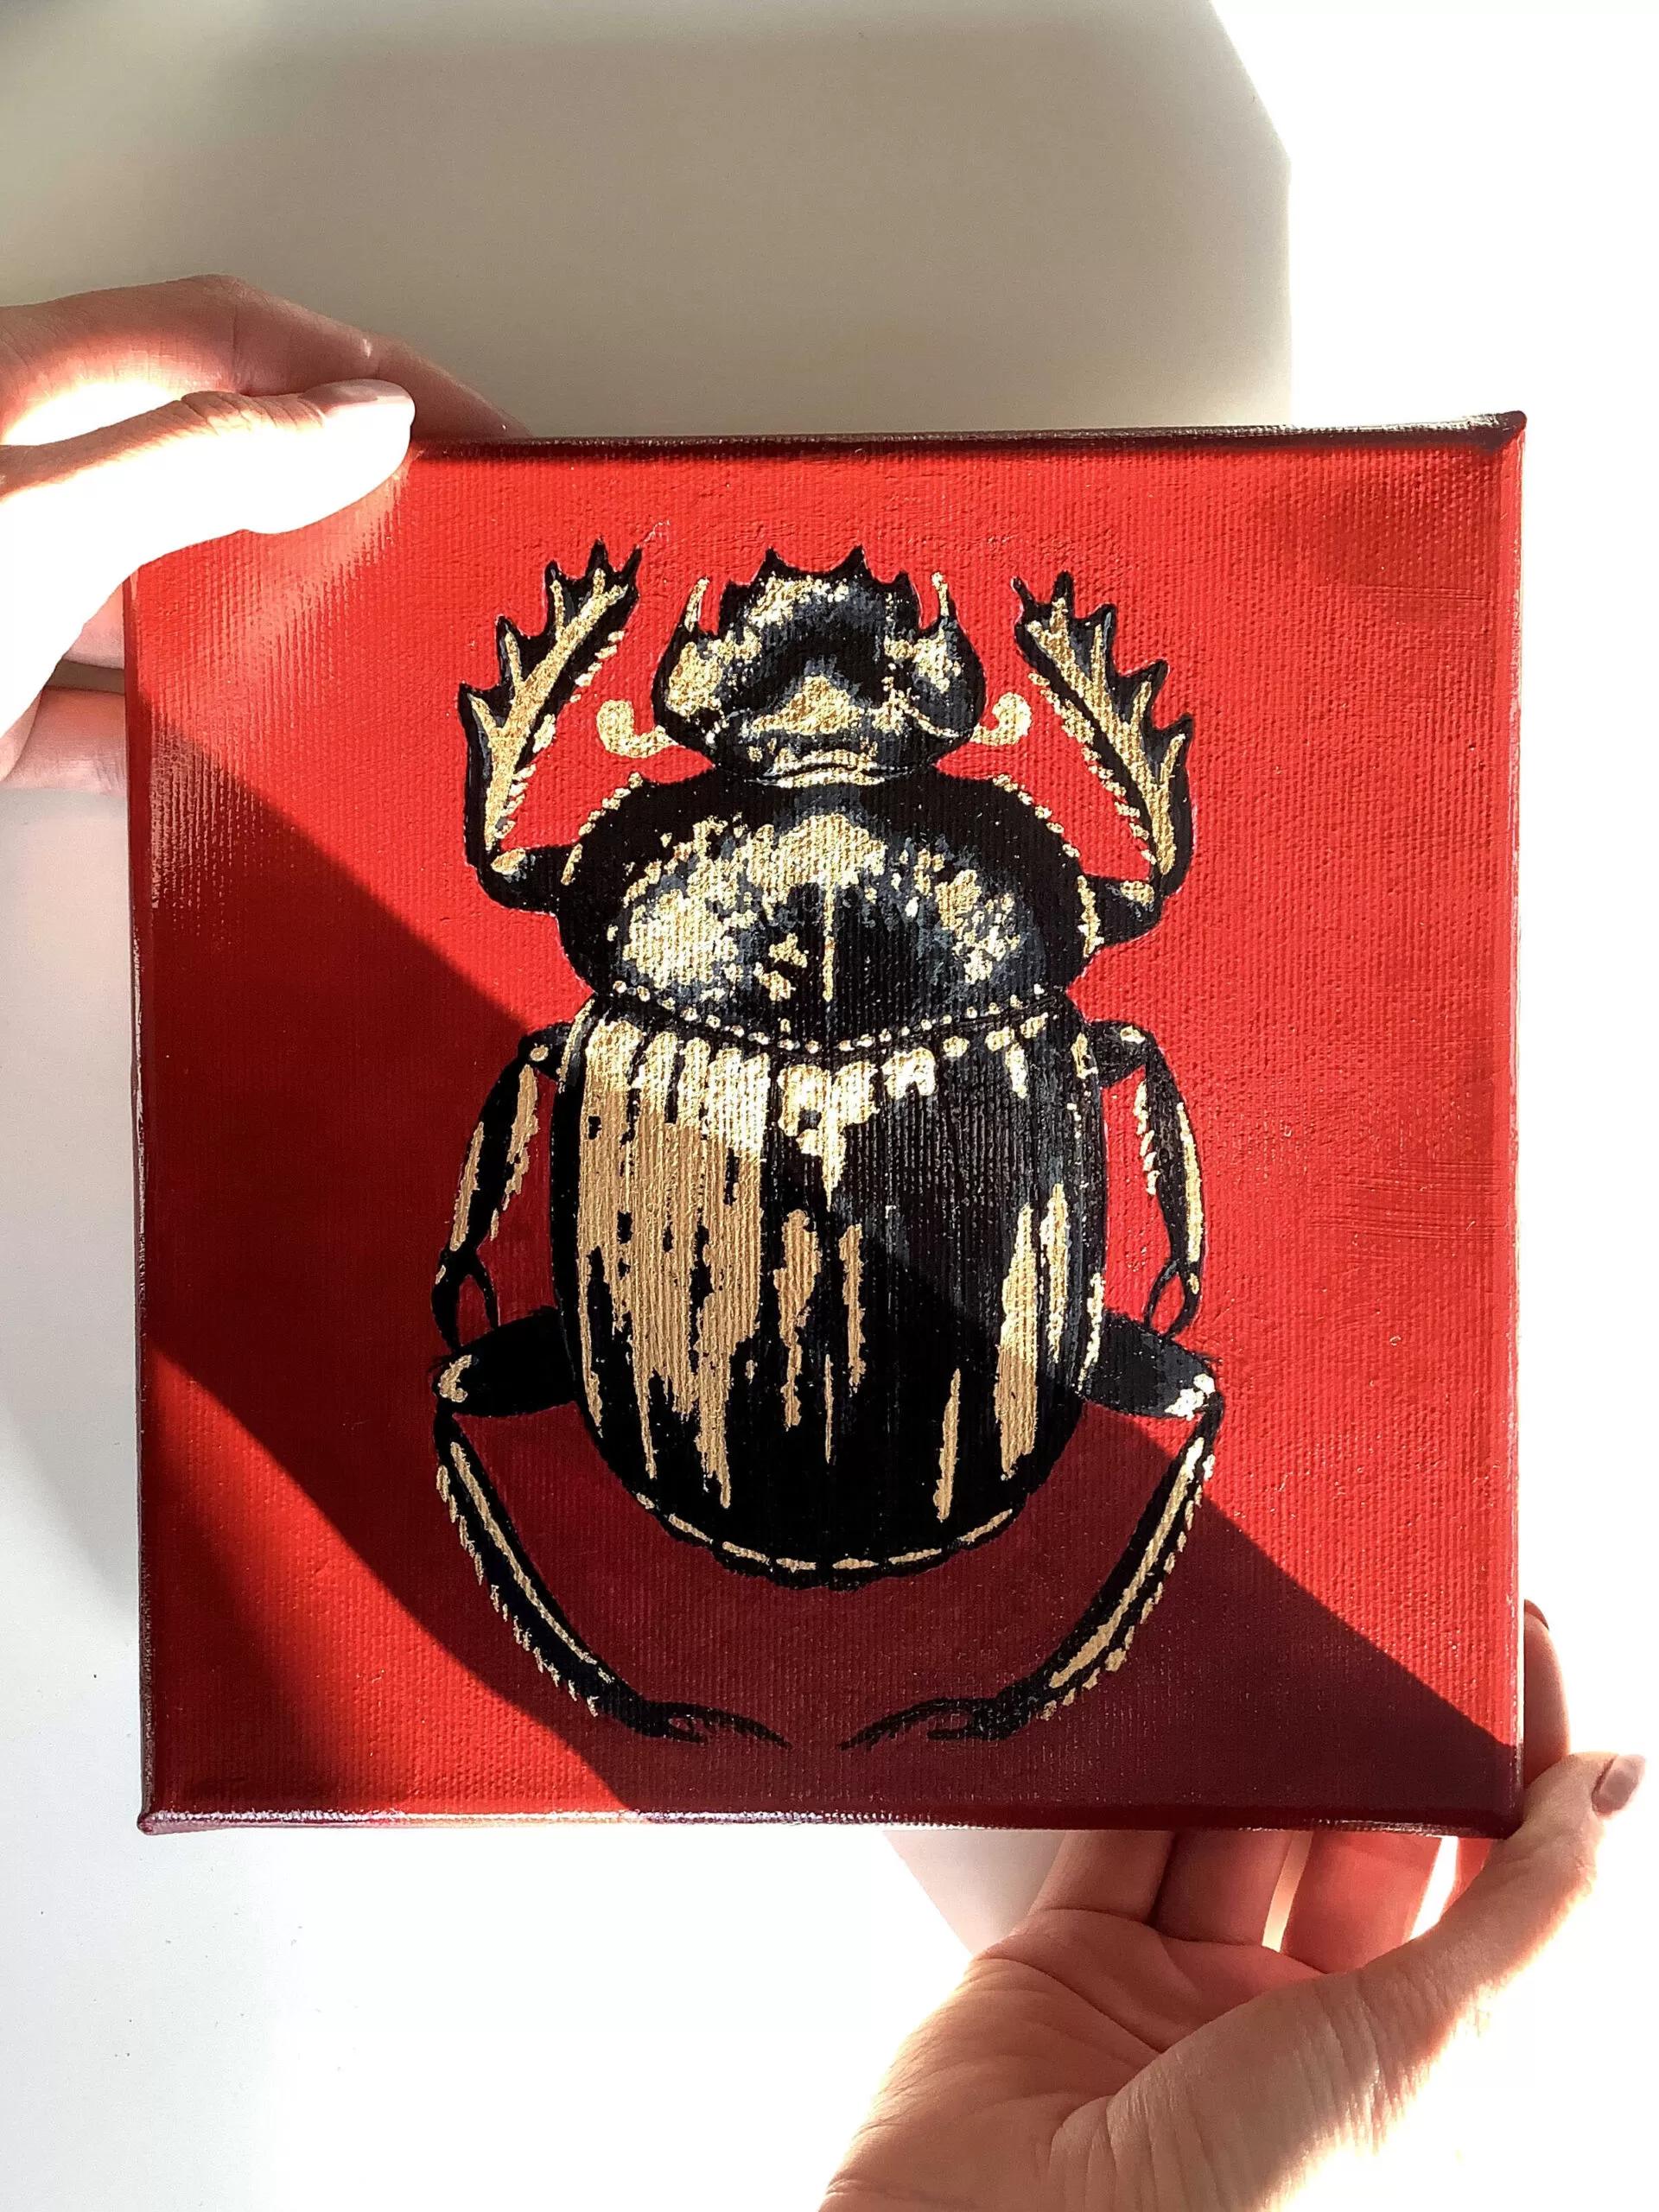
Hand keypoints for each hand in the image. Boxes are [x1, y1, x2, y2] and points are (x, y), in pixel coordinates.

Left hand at [0, 274, 518, 790]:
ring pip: (160, 594)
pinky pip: (104, 719)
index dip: (371, 373)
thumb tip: (366, 419)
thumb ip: (209, 459)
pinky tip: (228, 771)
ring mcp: (2, 590)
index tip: (483, 439)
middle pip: (210, 461)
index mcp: (37, 390)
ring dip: (258, 625)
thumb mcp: (55, 514)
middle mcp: (22, 478)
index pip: (240, 341)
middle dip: (334, 495)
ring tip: (359, 655)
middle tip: (440, 542)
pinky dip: (174, 744)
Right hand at [823, 1608, 1641, 2208]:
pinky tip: (1162, 1695)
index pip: (1490, 1890)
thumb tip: (1614, 1790)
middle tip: (1390, 1624)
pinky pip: (1113, 1832)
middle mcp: (1300, 2032)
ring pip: (1233, 1822)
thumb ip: (1526, 1914)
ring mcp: (1178, 1995)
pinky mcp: (1065, 1962)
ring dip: (1254, 1739)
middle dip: (1379, 1738)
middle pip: (1358, 1842)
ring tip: (1280, 1641)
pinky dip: (1132, 1761)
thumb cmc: (1235, 2210)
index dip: (1518, 1775)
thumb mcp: (1425, 2054)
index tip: (1520, 1653)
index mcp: (1410, 2071)